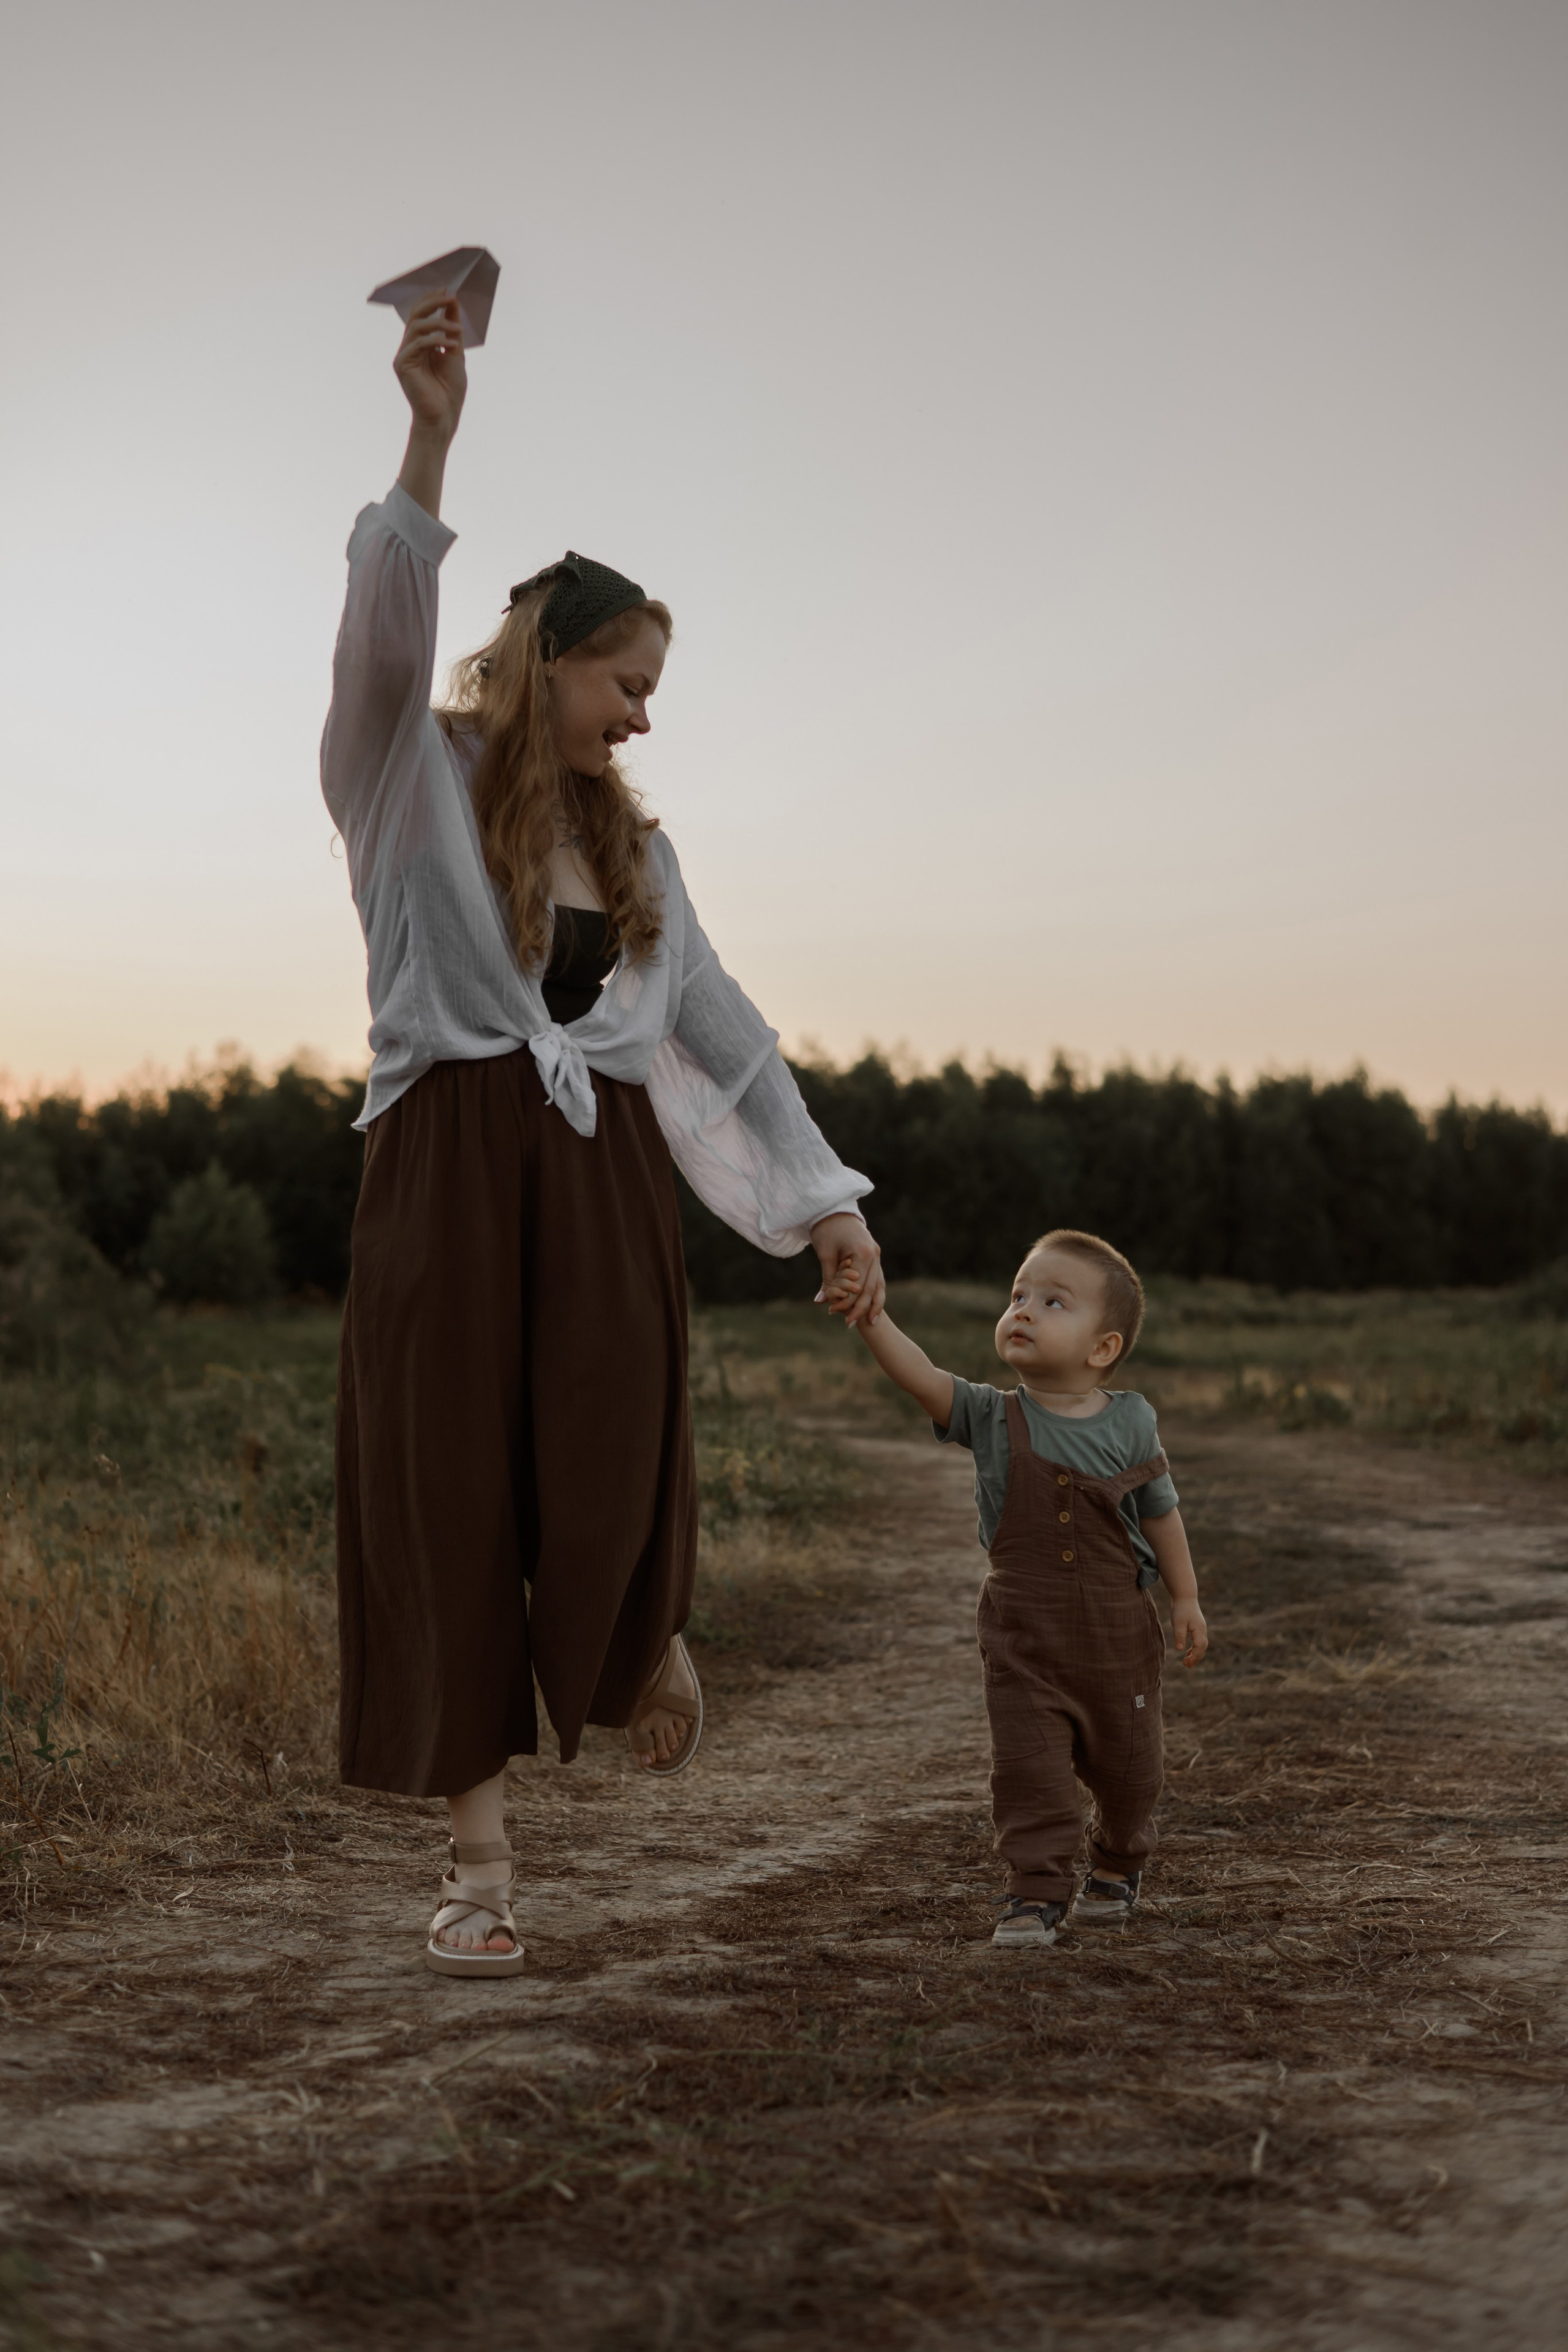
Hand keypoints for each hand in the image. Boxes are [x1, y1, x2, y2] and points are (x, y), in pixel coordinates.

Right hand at [393, 290, 466, 439]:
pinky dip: (436, 340)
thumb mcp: (455, 353)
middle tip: (451, 297)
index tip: (449, 291)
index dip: (433, 301)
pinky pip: (418, 344)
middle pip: (416, 315)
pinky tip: (451, 343)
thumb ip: (452, 330)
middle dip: (434, 303)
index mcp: (420, 344)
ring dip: (439, 322)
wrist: (444, 417)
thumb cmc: (449, 391)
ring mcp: (404, 355)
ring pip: (416, 326)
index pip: (421, 315)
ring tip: (457, 329)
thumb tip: (453, 303)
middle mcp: (409, 347)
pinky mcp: (402, 365)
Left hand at [810, 1214, 884, 1329]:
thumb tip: (821, 1302)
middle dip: (861, 1308)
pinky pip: (877, 1279)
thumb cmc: (827, 1229)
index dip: (848, 1302)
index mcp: (863, 1253)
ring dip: (874, 1304)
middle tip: (850, 1325)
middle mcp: (874, 1255)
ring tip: (869, 1322)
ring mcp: (876, 1255)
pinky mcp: (874, 1256)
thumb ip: (827, 1280)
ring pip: (879, 1285)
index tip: (836, 1314)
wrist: (834, 1209)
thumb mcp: (825, 1254)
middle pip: (871, 1288)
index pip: (858, 1286)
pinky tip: (871, 1307)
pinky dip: (875, 1293)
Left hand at [1171, 1599, 1207, 1666]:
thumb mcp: (1178, 1622)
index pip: (1200, 1647)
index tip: (1187, 1663)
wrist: (1185, 1596)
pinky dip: (1194, 1648)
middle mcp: (1202, 1630)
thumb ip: (1179, 1635)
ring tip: (1187, 1663)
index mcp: (1199, 1630)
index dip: (1195, 1657)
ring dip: (1195, 1654)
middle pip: (1202, 1648)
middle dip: (1196, 1658)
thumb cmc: (1181, 1609)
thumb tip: (1180, 1649)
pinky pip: (1198, 1641)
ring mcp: (1201, 1629)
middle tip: (1187, 1666)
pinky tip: (1187, 1652)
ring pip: (1201, 1645)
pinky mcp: (1197, 1627)